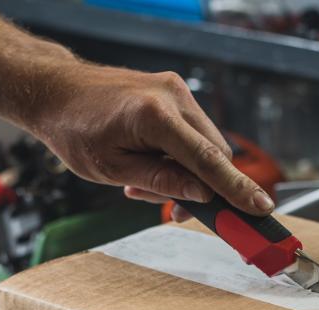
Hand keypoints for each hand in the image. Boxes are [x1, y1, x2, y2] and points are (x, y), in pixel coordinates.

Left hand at [33, 63, 273, 215]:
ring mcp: (176, 90)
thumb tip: (202, 195)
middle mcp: (173, 96)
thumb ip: (160, 182)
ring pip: (205, 144)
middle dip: (203, 187)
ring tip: (143, 184)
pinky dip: (180, 156)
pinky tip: (148, 165)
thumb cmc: (76, 131)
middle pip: (214, 153)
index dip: (236, 188)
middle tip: (174, 211)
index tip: (260, 208)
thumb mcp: (113, 169)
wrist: (58, 92)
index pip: (207, 159)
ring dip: (188, 173)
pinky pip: (193, 133)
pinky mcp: (173, 92)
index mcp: (155, 116)